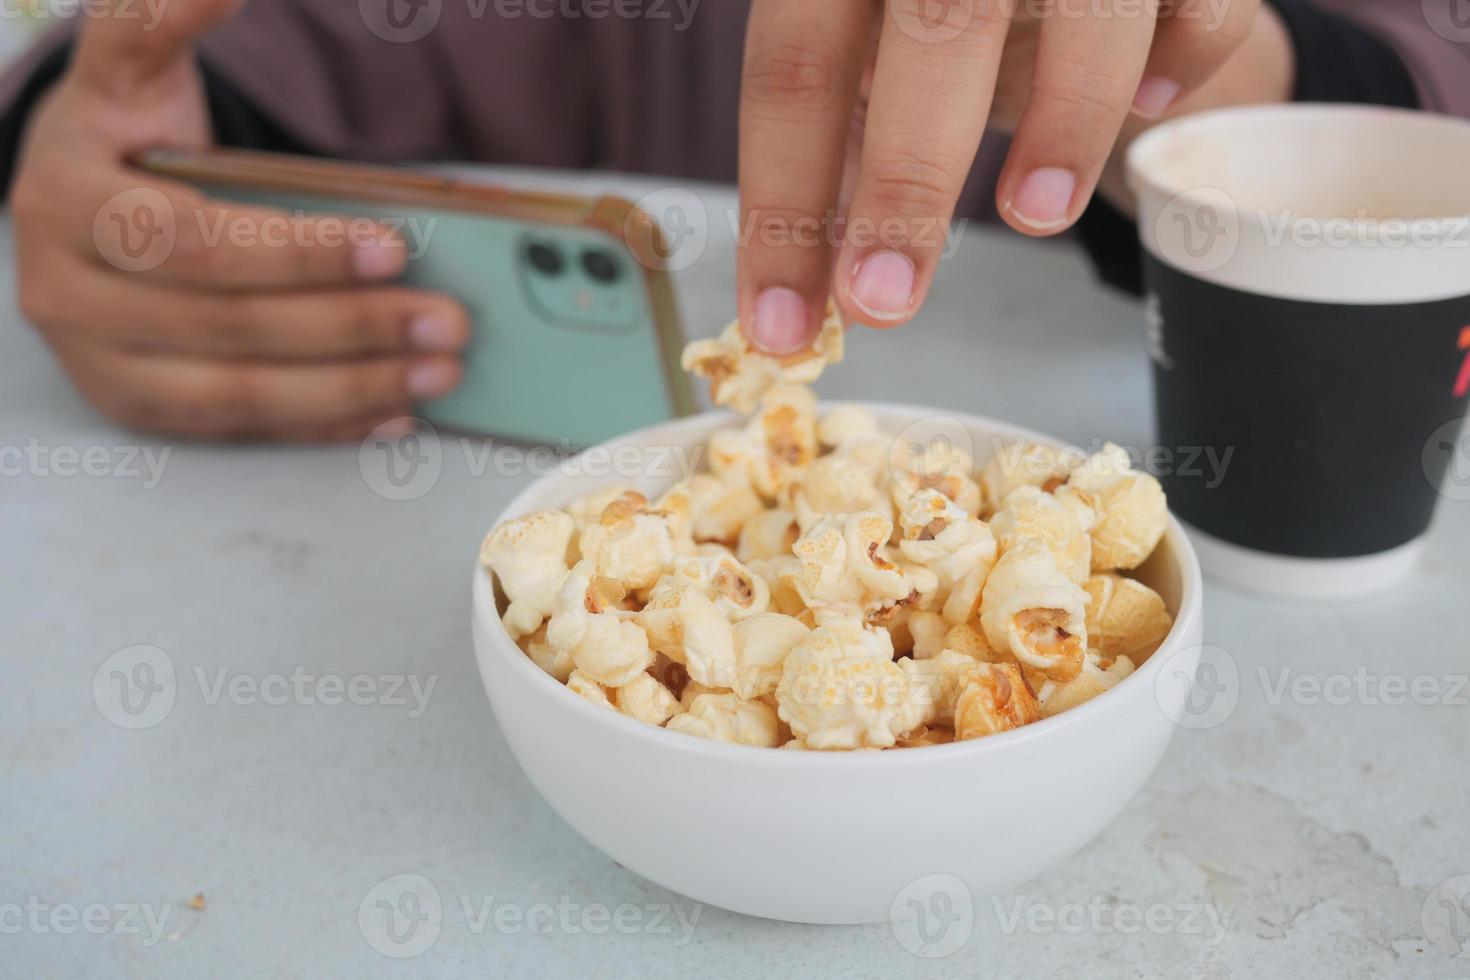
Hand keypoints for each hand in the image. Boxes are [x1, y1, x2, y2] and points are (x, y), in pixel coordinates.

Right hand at [12, 0, 466, 439]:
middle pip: (230, 326)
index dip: (296, 253)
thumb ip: (163, 20)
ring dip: (352, 387)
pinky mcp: (134, 405)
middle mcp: (65, 291)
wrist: (73, 199)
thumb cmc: (124, 131)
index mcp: (66, 200)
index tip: (395, 246)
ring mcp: (96, 360)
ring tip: (440, 373)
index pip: (194, 241)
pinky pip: (238, 429)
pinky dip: (321, 424)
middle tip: (449, 323)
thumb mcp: (131, 64)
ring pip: (237, 394)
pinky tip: (391, 412)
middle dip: (352, 328)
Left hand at [736, 0, 1263, 351]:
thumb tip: (797, 293)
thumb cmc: (941, 4)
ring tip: (1033, 214)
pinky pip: (1200, 1)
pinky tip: (1150, 106)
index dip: (785, 204)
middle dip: (902, 183)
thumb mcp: (866, 50)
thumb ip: (833, 152)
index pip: (795, 73)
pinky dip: (1184, 57)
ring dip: (1065, 119)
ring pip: (1090, 2)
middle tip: (881, 304)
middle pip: (931, 34)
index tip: (781, 324)